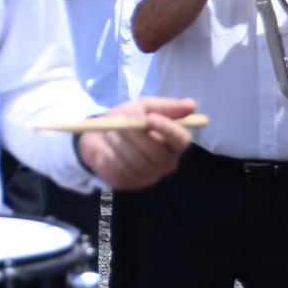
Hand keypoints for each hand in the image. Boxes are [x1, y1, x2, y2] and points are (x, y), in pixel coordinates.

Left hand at [75, 96, 197, 189]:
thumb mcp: (143, 107)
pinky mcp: (128, 183)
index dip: (168, 130)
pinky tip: (106, 147)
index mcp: (173, 144)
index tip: (149, 118)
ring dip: (120, 142)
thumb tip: (192, 104)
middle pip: (158, 154)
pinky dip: (110, 153)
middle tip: (121, 122)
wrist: (96, 135)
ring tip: (111, 133)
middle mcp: (165, 163)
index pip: (181, 141)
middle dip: (137, 135)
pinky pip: (120, 169)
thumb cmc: (127, 121)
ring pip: (138, 161)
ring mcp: (147, 176)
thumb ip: (166, 106)